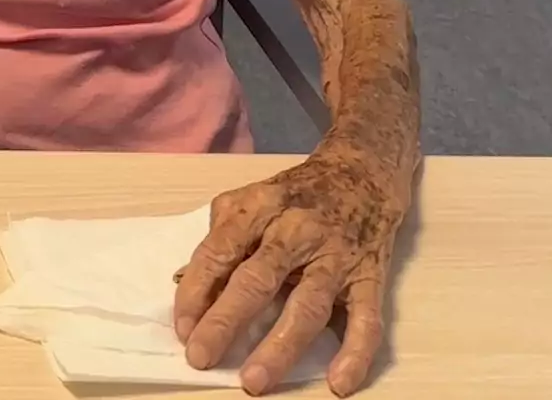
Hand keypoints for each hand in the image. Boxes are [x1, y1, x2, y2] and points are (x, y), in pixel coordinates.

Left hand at [174, 145, 411, 394]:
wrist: (364, 172)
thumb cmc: (295, 194)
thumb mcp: (252, 200)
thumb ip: (221, 238)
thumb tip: (185, 283)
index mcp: (259, 207)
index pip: (220, 250)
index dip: (197, 290)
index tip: (182, 328)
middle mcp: (296, 230)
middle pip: (257, 278)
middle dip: (225, 320)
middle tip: (200, 357)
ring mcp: (336, 255)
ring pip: (307, 304)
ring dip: (279, 345)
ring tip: (254, 380)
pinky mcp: (370, 277)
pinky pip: (366, 319)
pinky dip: (355, 353)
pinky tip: (338, 383)